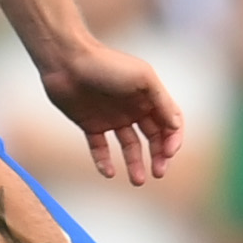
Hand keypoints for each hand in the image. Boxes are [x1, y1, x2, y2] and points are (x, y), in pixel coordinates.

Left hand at [37, 40, 184, 184]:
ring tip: (137, 181)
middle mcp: (133, 108)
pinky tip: (109, 173)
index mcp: (149, 97)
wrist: (66, 61)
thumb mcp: (142, 79)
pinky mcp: (90, 124)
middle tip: (158, 173)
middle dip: (159, 156)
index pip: (170, 123)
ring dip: (135, 163)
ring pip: (129, 146)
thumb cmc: (106, 64)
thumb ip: (162, 102)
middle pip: (153, 137)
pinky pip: (100, 148)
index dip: (173, 139)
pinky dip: (104, 161)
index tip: (168, 153)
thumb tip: (176, 126)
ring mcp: (112, 118)